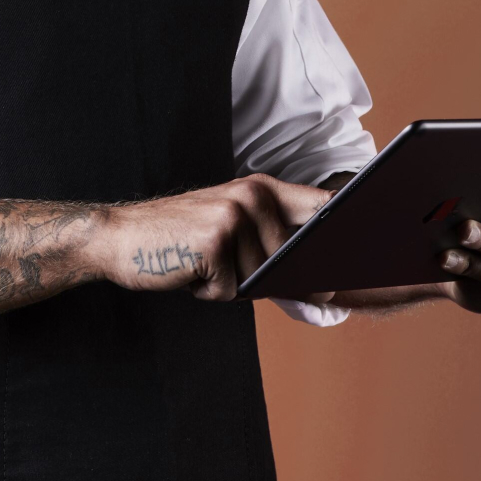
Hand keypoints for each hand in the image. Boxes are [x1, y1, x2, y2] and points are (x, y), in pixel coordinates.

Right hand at [93, 174, 334, 301]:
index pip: (322, 207)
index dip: (344, 233)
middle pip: (290, 260)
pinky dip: (208, 292)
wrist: (119, 237)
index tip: (362, 253)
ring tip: (200, 262)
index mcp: (263, 188)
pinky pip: (230, 291)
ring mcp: (235, 217)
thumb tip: (325, 284)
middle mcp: (253, 196)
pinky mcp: (216, 244)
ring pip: (259, 280)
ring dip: (230, 285)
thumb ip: (274, 245)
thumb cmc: (178, 239)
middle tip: (220, 263)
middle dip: (265, 277)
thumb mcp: (230, 228)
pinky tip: (187, 269)